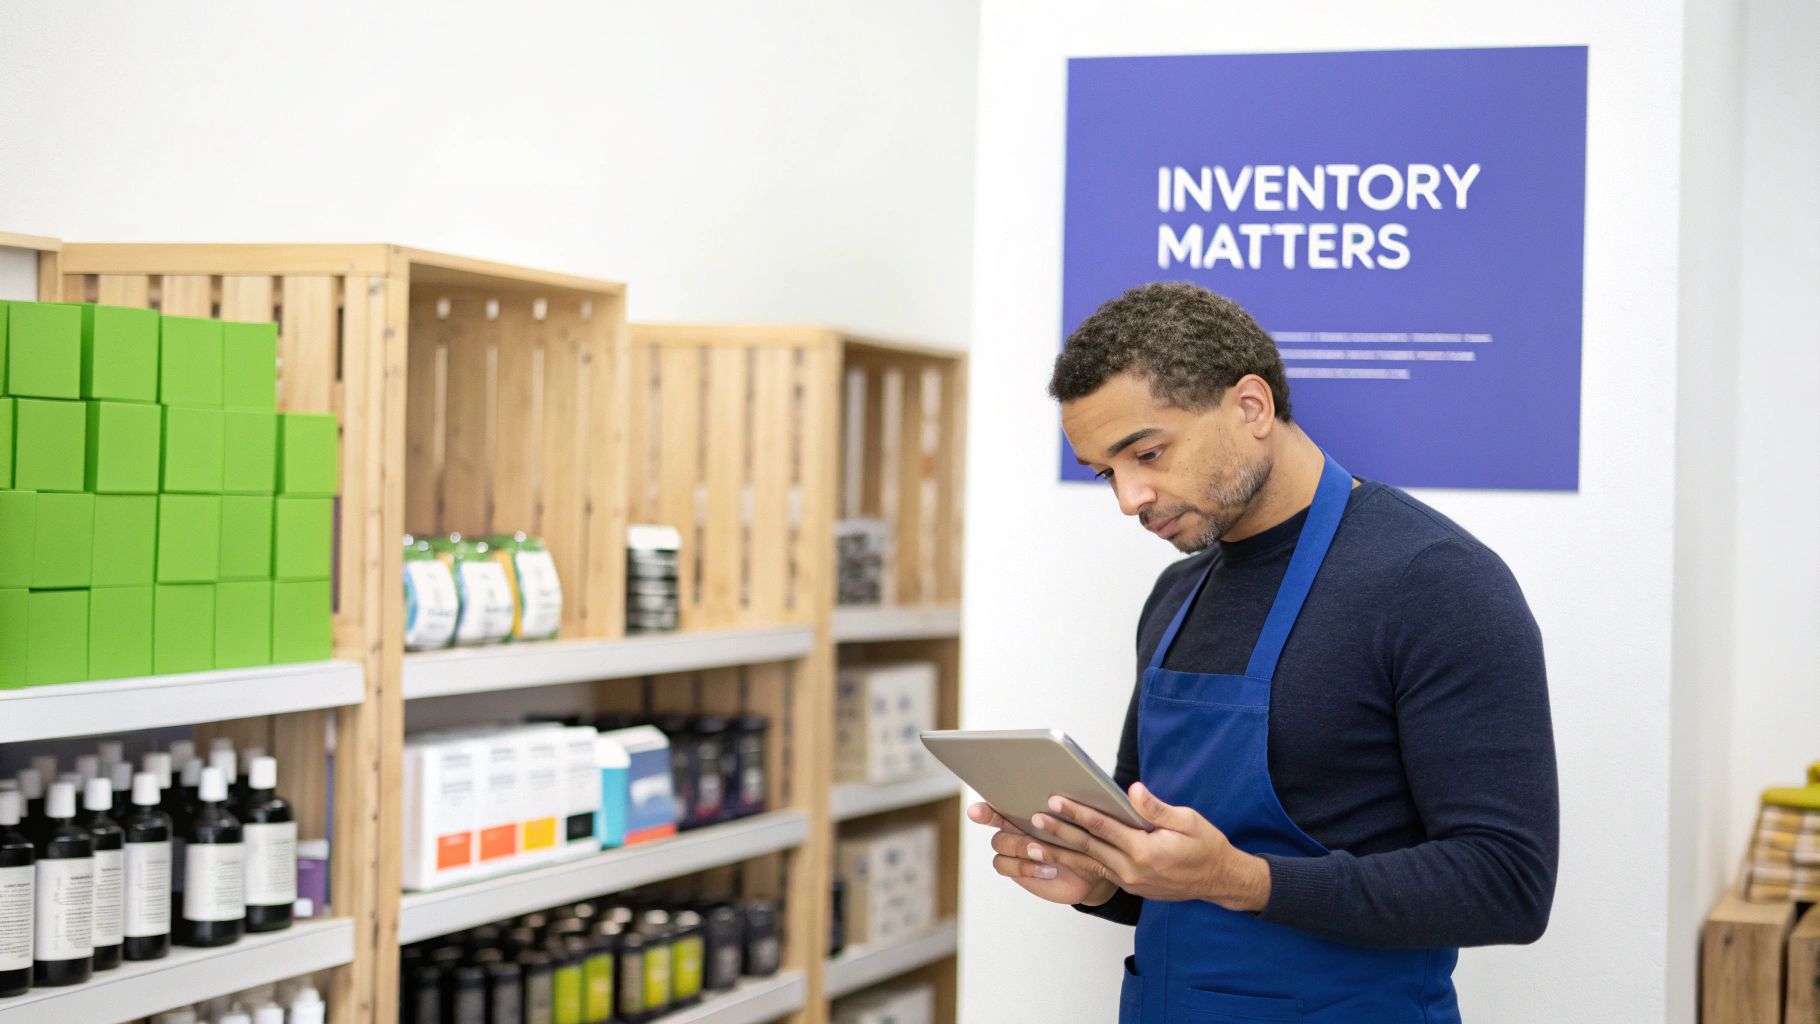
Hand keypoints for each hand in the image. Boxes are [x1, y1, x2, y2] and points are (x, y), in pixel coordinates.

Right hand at [968, 802, 1116, 905]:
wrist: (1099, 866)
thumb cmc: (1094, 834)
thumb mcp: (1092, 814)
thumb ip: (1084, 799)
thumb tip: (1111, 784)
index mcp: (1031, 805)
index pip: (1004, 795)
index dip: (990, 793)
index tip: (980, 796)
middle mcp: (1018, 824)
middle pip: (994, 818)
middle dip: (989, 815)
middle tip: (982, 812)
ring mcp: (1017, 847)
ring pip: (1001, 843)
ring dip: (1020, 846)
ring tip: (1042, 851)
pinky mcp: (1019, 869)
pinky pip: (1007, 866)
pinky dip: (1026, 868)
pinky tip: (1049, 870)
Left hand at [1026, 782, 1271, 911]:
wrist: (1219, 881)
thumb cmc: (1206, 846)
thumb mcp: (1188, 821)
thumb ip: (1156, 808)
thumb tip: (1132, 791)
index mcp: (1146, 851)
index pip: (1103, 828)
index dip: (1077, 813)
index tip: (1056, 801)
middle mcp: (1132, 870)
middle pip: (1088, 847)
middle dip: (1059, 831)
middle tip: (1034, 819)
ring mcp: (1129, 881)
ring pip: (1087, 864)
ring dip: (1059, 853)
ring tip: (1031, 845)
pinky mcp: (1129, 885)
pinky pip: (1096, 873)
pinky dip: (1075, 864)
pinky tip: (1059, 856)